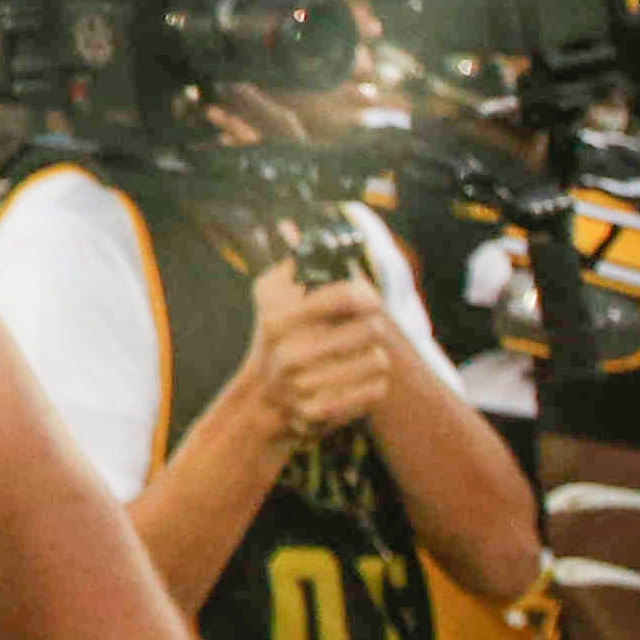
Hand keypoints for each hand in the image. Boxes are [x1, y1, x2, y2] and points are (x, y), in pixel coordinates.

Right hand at [236, 265, 394, 443]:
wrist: (261, 402)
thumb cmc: (274, 341)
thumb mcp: (269, 299)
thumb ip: (290, 265)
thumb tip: (292, 227)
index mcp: (279, 321)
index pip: (345, 296)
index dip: (366, 293)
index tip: (367, 299)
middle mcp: (290, 354)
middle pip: (372, 329)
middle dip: (372, 327)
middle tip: (362, 330)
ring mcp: (306, 387)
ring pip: (378, 361)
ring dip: (373, 357)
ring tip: (357, 357)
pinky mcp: (324, 412)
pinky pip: (376, 390)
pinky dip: (372, 384)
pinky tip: (356, 380)